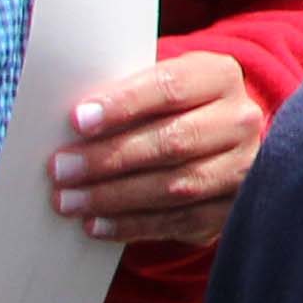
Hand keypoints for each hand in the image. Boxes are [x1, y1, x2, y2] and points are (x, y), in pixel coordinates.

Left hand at [50, 49, 264, 244]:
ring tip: (69, 200)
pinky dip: (131, 225)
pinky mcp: (231, 210)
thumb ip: (125, 94)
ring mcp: (240, 169)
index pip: (171, 88)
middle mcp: (240, 122)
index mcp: (220, 77)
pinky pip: (178, 221)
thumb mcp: (158, 83)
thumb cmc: (171, 106)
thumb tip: (72, 123)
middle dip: (110, 157)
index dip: (124, 104)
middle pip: (173, 141)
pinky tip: (96, 223)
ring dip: (114, 197)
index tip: (79, 120)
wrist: (219, 138)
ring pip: (175, 186)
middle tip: (61, 168)